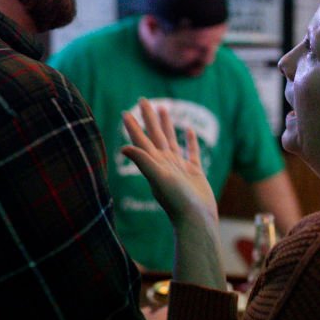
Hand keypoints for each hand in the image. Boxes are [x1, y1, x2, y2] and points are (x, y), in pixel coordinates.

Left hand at [121, 98, 217, 225]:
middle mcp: (164, 163)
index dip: (133, 125)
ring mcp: (179, 167)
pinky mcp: (194, 172)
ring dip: (166, 125)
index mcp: (155, 163)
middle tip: (143, 99)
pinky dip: (190, 141)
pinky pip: (191, 152)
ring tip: (163, 109)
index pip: (141, 140)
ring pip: (171, 140)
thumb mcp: (159, 179)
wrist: (196, 220)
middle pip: (155, 135)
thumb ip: (144, 162)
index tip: (125, 111)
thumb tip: (123, 147)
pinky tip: (189, 131)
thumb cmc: (177, 202)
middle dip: (149, 117)